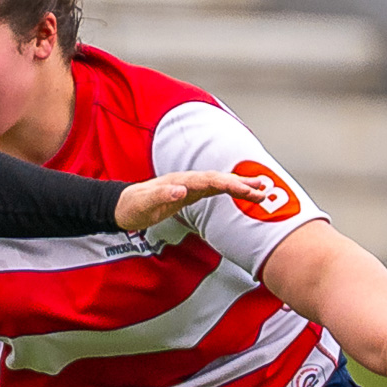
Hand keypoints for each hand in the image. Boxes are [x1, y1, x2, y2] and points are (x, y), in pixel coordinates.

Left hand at [114, 171, 269, 232]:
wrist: (122, 206)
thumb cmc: (132, 206)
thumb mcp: (144, 203)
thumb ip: (162, 195)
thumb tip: (182, 190)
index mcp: (180, 181)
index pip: (210, 180)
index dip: (229, 184)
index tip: (247, 190)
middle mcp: (187, 180)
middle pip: (220, 179)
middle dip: (242, 184)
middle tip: (265, 190)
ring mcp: (189, 186)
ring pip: (220, 183)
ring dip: (240, 185)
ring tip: (262, 189)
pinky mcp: (189, 194)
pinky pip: (214, 190)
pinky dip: (230, 190)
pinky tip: (241, 193)